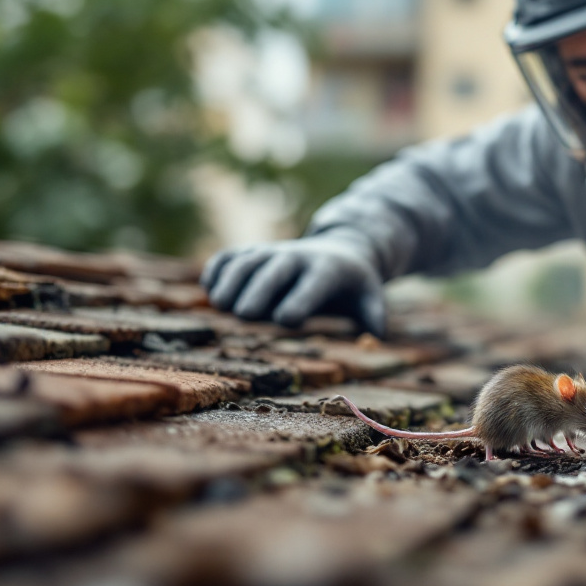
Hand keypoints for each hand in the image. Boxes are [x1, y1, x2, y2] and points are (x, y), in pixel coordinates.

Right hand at [200, 230, 386, 338]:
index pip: (312, 284)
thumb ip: (373, 315)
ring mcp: (272, 251)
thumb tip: (374, 337)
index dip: (300, 300)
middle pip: (275, 271)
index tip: (286, 320)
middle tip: (245, 315)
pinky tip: (211, 288)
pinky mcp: (252, 251)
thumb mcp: (369, 296)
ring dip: (233, 279)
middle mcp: (297, 257)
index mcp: (327, 270)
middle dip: (260, 290)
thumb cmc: (353, 285)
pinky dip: (218, 268)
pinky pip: (230, 256)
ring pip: (248, 261)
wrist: (341, 248)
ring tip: (221, 304)